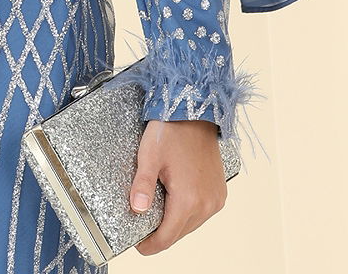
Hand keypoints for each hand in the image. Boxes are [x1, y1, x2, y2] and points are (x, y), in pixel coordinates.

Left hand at [129, 118, 226, 255]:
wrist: (194, 112)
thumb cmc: (172, 130)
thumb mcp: (149, 156)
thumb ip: (142, 186)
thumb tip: (137, 209)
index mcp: (189, 200)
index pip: (167, 238)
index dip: (150, 245)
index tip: (138, 244)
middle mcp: (207, 204)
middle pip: (179, 233)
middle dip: (161, 233)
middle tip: (143, 223)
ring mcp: (215, 198)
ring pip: (191, 224)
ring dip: (174, 222)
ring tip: (157, 209)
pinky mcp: (219, 191)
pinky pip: (202, 212)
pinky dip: (187, 212)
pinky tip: (175, 200)